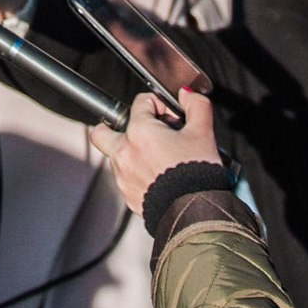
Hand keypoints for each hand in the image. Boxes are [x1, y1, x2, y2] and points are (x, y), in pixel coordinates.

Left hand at [88, 89, 222, 215]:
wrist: (196, 213)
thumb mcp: (204, 132)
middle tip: (138, 129)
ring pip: (116, 156)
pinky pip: (125, 179)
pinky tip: (159, 176)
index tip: (170, 115)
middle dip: (116, 126)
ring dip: (131, 152)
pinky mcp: (128, 196)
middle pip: (103, 130)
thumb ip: (196, 105)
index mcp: (140, 132)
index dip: (158, 105)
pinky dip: (137, 174)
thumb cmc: (197, 174)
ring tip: (158, 157)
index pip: (140, 102)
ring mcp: (123, 176)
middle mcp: (124, 153)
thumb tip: (187, 94)